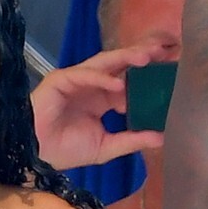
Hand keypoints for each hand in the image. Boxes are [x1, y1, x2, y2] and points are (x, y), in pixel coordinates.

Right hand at [29, 41, 167, 171]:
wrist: (34, 156)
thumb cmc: (64, 152)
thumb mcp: (106, 147)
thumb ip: (132, 140)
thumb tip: (163, 138)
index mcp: (102, 99)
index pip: (130, 82)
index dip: (149, 77)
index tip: (172, 73)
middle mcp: (92, 85)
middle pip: (121, 65)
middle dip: (143, 57)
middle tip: (167, 52)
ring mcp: (77, 80)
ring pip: (105, 63)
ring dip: (126, 58)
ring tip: (147, 57)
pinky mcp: (60, 80)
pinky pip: (83, 74)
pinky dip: (100, 77)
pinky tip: (117, 83)